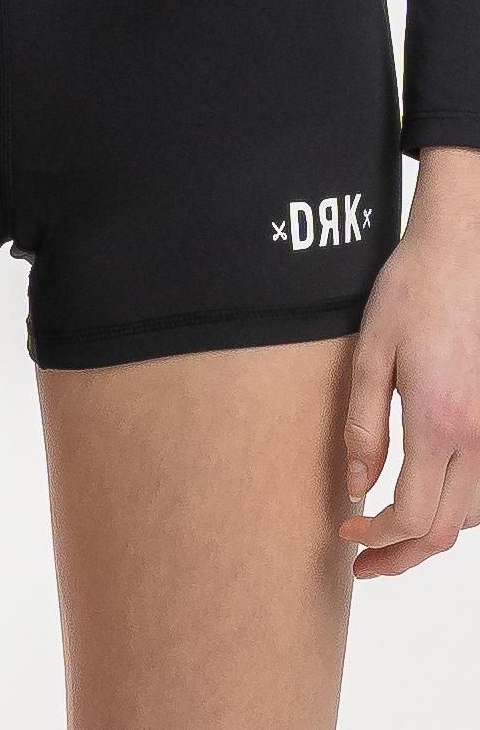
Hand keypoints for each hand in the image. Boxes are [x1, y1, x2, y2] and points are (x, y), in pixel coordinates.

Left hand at [340, 146, 479, 577]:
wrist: (464, 249)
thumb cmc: (412, 293)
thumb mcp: (370, 355)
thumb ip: (362, 427)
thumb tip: (355, 489)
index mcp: (439, 423)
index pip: (411, 515)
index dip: (375, 538)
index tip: (344, 534)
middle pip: (448, 529)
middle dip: (402, 555)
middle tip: (363, 563)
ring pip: (474, 512)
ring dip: (432, 532)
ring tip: (388, 533)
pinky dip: (460, 504)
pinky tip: (427, 494)